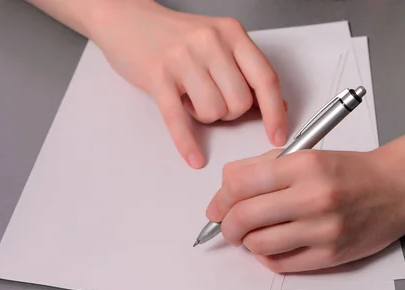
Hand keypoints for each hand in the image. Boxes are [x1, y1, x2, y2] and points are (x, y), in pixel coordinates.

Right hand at [90, 0, 286, 167]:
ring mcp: (182, 58)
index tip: (277, 134)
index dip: (274, 113)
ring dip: (204, 116)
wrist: (128, 19)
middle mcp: (210, 42)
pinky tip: (193, 156)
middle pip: (239, 102)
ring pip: (213, 111)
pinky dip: (187, 143)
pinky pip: (178, 119)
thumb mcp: (217, 42)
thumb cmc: (173, 35)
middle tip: (211, 101)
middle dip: (228, 113)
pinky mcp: (158, 76)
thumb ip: (245, 71)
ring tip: (190, 99)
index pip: (265, 79)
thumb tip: (274, 106)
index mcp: (231, 33)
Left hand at [205, 148, 404, 272]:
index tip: (216, 207)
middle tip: (226, 226)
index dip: (220, 198)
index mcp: (303, 165)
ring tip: (251, 235)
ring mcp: (323, 230)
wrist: (396, 188)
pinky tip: (271, 245)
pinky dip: (266, 256)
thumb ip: (260, 168)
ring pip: (257, 244)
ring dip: (245, 242)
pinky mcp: (331, 256)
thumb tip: (222, 191)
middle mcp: (313, 197)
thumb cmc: (346, 170)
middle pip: (243, 217)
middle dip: (225, 225)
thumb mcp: (304, 155)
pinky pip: (279, 264)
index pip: (239, 184)